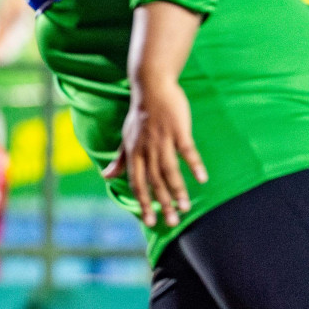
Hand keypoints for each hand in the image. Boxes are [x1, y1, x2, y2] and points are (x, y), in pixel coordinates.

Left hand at [102, 76, 207, 227]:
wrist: (151, 85)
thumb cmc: (140, 114)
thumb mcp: (126, 137)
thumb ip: (120, 159)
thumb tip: (106, 176)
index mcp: (134, 152)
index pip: (136, 182)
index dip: (142, 202)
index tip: (149, 221)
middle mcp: (146, 148)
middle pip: (154, 181)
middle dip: (162, 204)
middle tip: (172, 223)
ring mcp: (162, 139)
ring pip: (169, 170)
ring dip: (178, 190)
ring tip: (185, 208)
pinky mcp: (178, 129)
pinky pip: (187, 150)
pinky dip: (194, 164)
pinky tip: (201, 178)